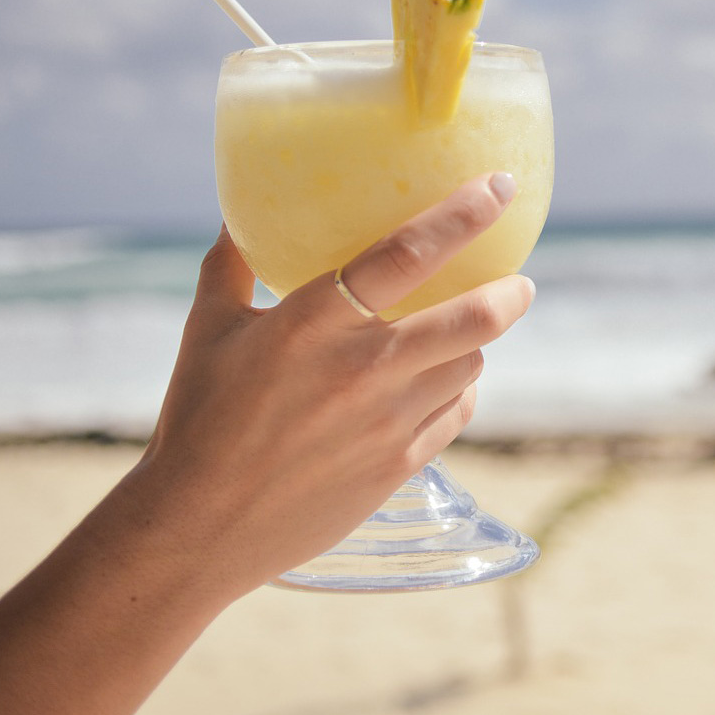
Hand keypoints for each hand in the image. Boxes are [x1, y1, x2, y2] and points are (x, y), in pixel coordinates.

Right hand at [109, 171, 535, 599]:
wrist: (198, 528)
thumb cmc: (196, 422)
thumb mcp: (204, 330)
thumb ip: (231, 264)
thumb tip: (236, 211)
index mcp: (314, 323)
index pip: (408, 252)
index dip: (464, 214)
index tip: (500, 186)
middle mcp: (363, 369)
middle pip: (472, 318)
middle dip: (509, 292)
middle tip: (519, 279)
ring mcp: (388, 422)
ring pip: (469, 366)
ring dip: (477, 343)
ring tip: (469, 331)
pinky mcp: (399, 466)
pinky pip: (454, 414)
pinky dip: (458, 391)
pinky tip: (447, 383)